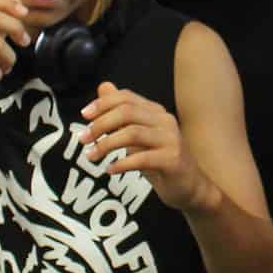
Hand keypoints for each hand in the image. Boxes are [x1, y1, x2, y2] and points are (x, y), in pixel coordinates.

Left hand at [78, 82, 205, 208]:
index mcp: (156, 111)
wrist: (189, 186)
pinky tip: (109, 170)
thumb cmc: (159, 160)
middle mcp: (165, 121)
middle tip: (82, 138)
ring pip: (132, 134)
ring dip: (106, 144)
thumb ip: (121, 113)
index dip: (103, 103)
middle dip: (100, 124)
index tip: (84, 115)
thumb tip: (103, 86)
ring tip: (90, 156)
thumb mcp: (137, 135)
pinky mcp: (172, 160)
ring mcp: (171, 140)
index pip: (126, 97)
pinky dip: (121, 164)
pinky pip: (142, 158)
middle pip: (127, 112)